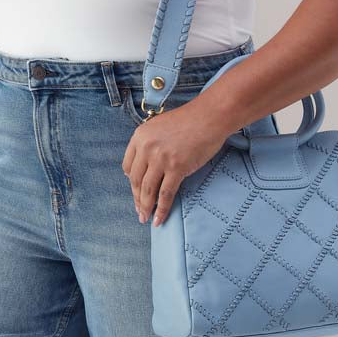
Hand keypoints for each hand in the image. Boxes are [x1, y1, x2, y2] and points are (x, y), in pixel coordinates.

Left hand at [121, 97, 230, 226]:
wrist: (209, 116)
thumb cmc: (189, 120)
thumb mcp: (159, 126)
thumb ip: (150, 143)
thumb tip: (146, 165)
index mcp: (140, 136)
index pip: (128, 166)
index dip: (131, 181)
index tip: (135, 190)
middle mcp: (146, 148)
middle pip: (136, 180)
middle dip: (137, 199)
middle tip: (139, 211)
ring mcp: (160, 159)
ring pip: (148, 190)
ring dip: (145, 207)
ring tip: (146, 219)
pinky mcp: (176, 168)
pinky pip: (165, 194)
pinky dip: (161, 209)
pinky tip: (159, 219)